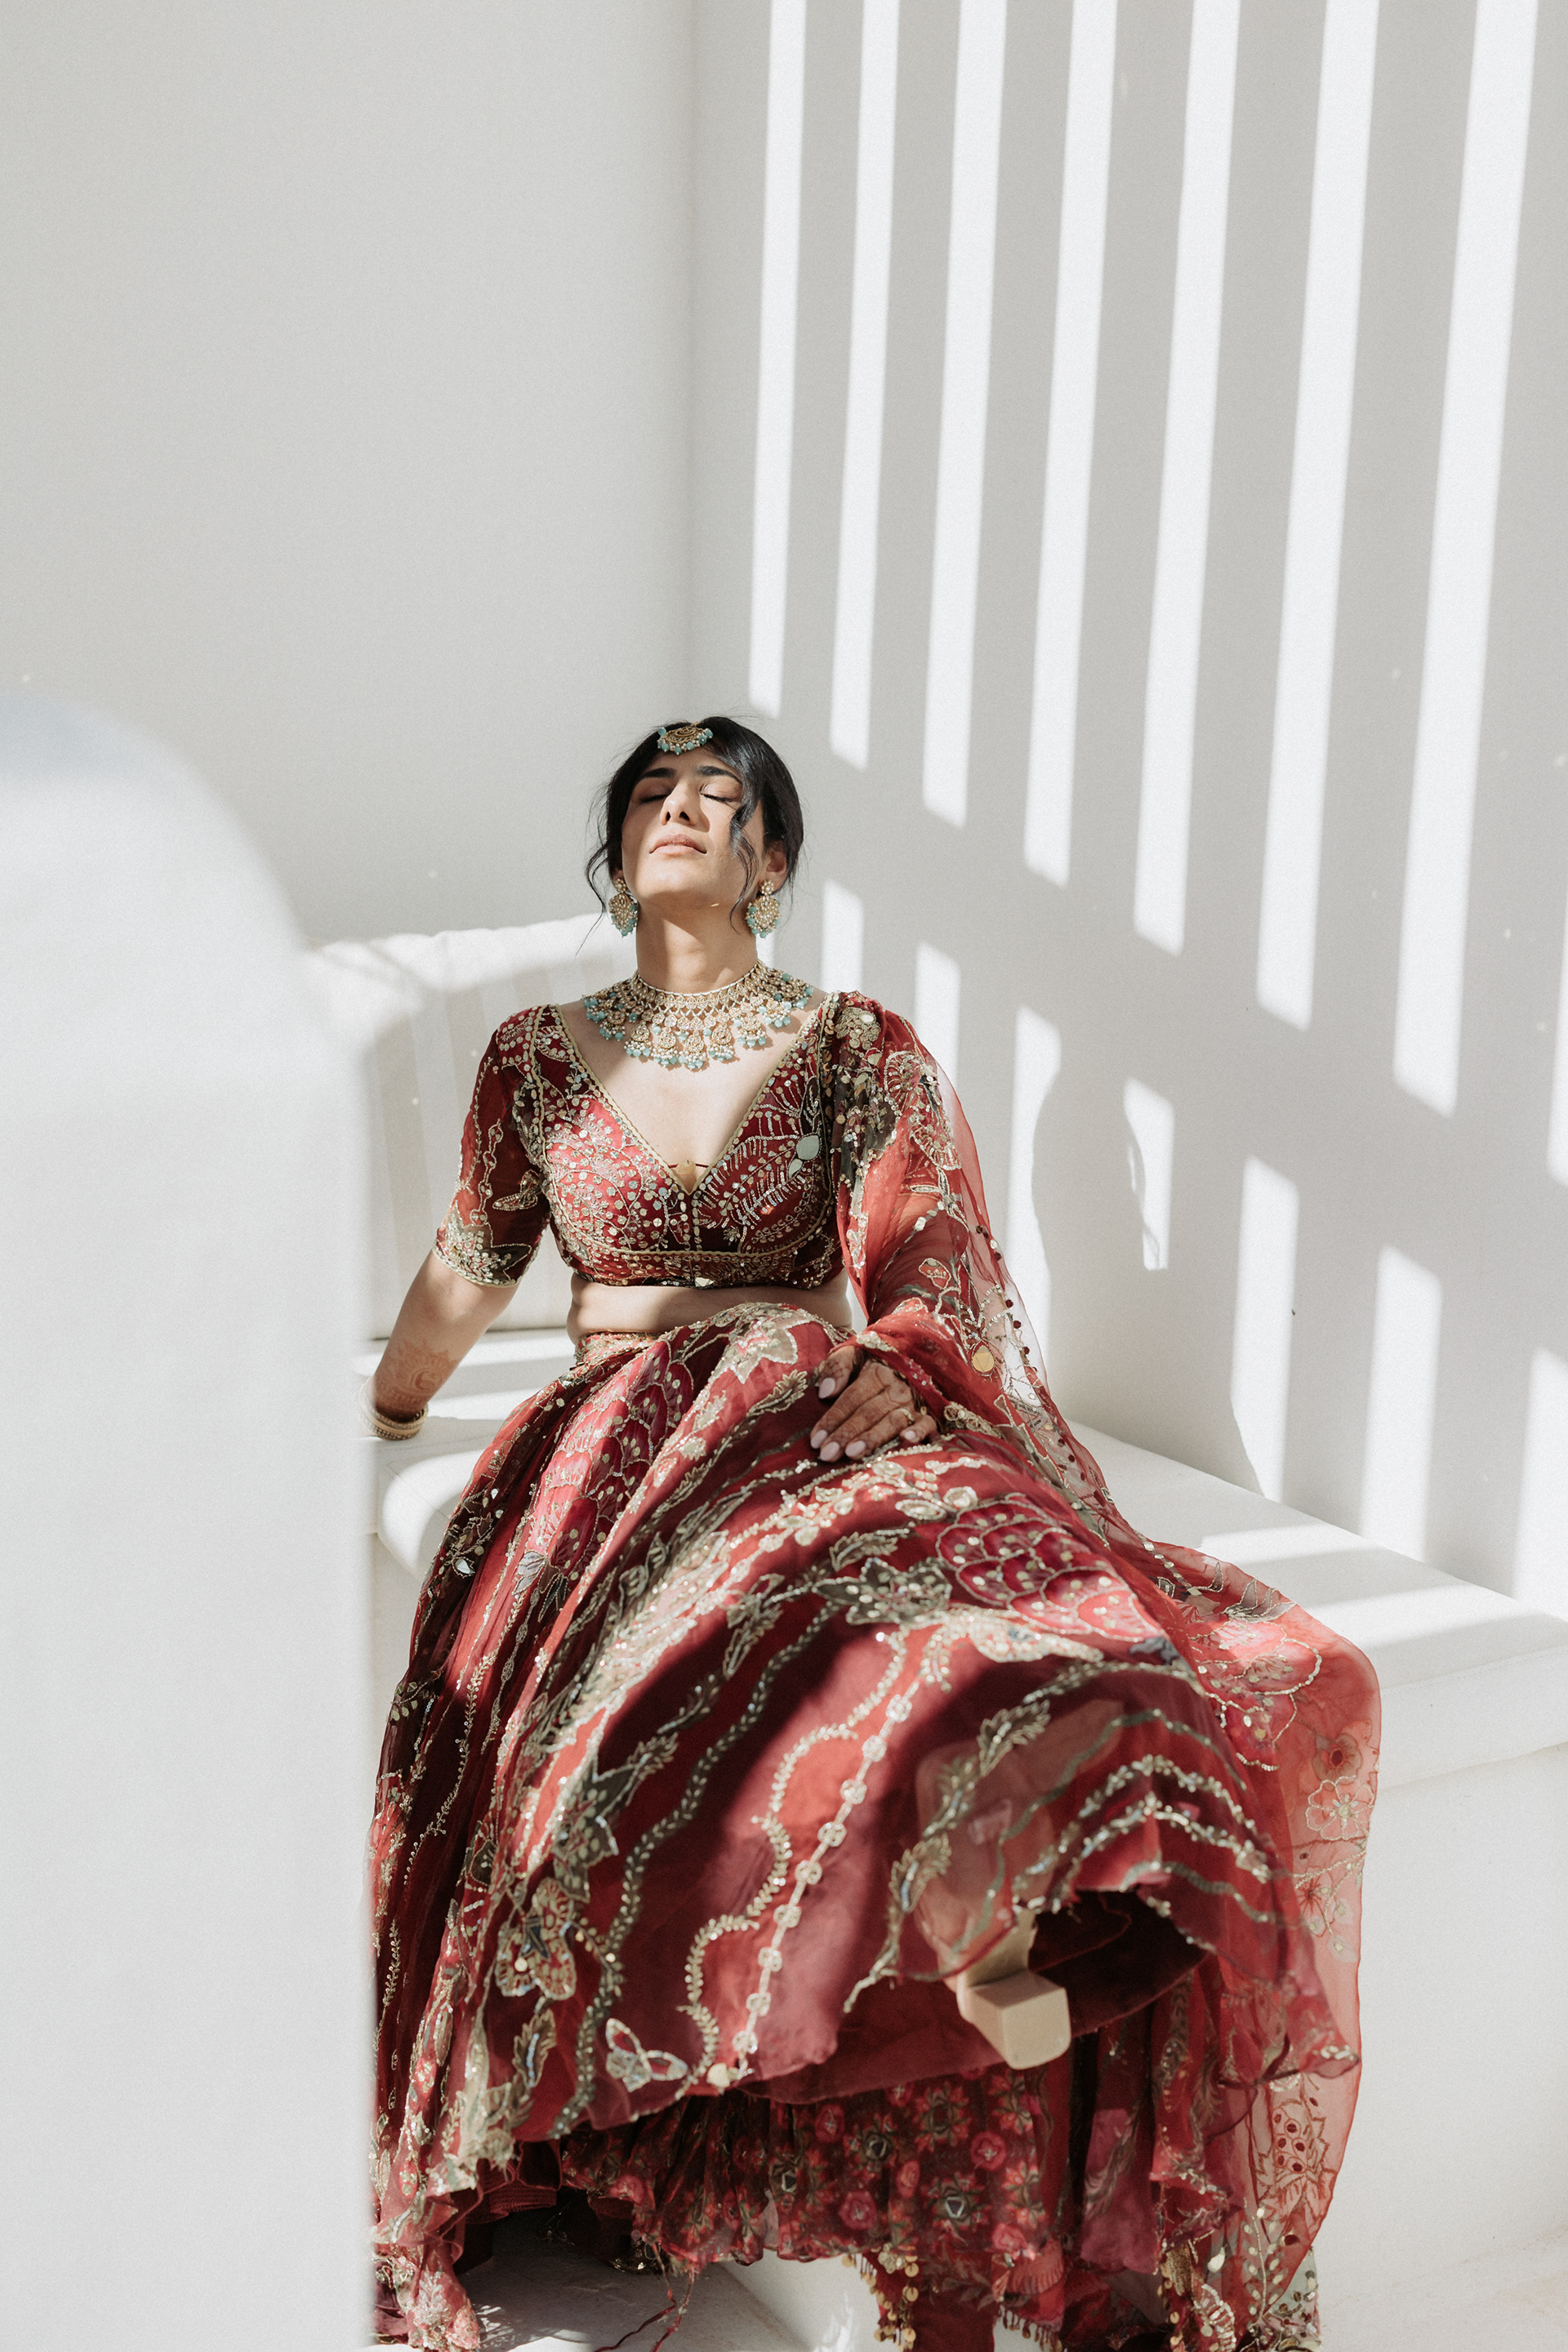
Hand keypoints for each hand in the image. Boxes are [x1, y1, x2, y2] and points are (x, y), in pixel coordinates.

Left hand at [807, 1343, 937, 1460]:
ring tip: (852, 1454)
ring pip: (892, 1421)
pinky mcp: (930, 1415)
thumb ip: (838, 1367)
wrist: (918, 1358)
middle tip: (827, 1454)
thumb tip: (824, 1392)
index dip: (832, 1418)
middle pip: (868, 1413)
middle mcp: (896, 1389)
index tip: (815, 1439)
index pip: (851, 1398)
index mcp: (876, 1373)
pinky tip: (905, 1440)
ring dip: (873, 1438)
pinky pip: (927, 1423)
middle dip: (846, 1434)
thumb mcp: (856, 1354)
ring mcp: (914, 1403)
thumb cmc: (879, 1363)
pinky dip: (918, 1431)